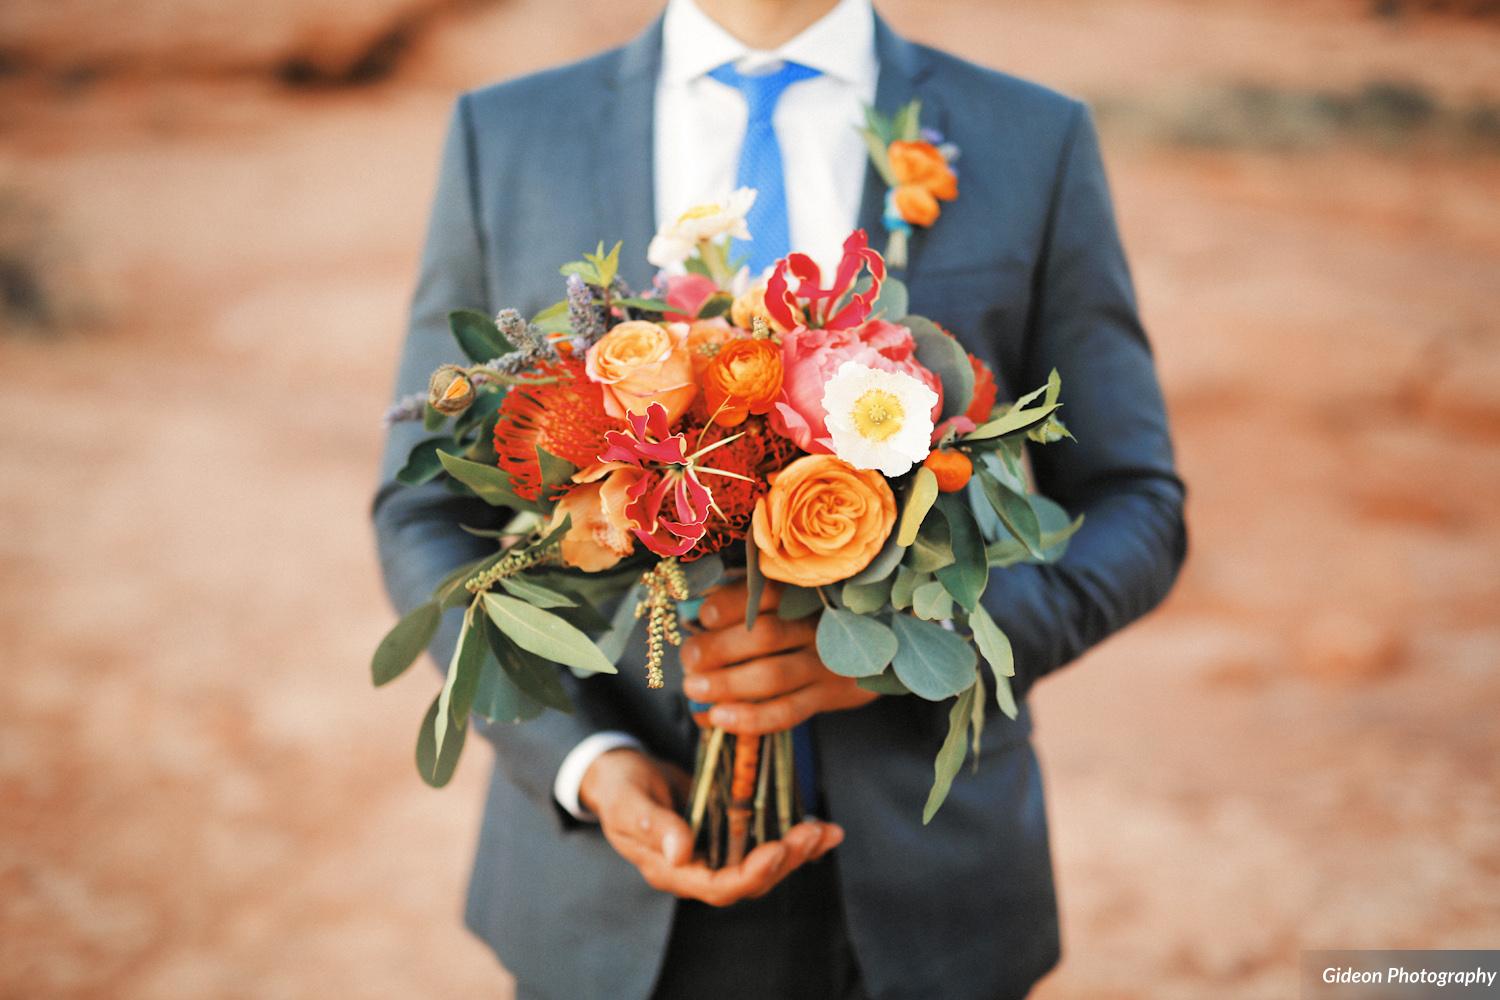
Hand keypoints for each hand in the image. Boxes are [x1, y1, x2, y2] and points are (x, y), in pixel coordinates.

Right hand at [581, 747, 842, 905]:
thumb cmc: (619, 789)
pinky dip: (792, 834)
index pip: (716, 887)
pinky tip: (819, 825)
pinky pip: (764, 840)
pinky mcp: (728, 830)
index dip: (750, 875)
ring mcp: (715, 850)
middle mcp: (698, 868)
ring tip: (826, 832)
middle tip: (812, 833)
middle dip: (784, 859)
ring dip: (797, 851)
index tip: (777, 851)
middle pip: (749, 879)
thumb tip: (682, 853)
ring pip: (763, 863)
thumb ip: (653, 827)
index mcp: (671, 870)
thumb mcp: (628, 802)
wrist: (620, 775)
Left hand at [680, 582, 878, 735]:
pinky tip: (718, 717)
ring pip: (773, 676)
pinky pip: (786, 712)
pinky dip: (748, 718)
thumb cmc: (813, 619)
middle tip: (690, 659)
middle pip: (766, 636)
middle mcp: (820, 626)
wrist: (879, 650)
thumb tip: (694, 615)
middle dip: (718, 649)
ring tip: (693, 688)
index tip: (704, 616)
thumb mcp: (793, 598)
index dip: (730, 604)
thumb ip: (750, 602)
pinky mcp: (828, 696)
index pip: (767, 593)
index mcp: (808, 593)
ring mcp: (826, 664)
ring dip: (726, 684)